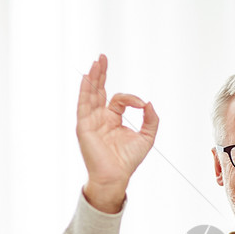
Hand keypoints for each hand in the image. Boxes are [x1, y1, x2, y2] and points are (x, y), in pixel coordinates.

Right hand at [76, 54, 159, 212]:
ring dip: (92, 78)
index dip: (131, 98)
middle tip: (102, 57)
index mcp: (112, 120)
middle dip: (101, 74)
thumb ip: (151, 120)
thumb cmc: (128, 160)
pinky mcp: (84, 127)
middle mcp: (100, 118)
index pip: (119, 100)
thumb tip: (148, 103)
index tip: (142, 104)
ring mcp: (90, 121)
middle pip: (98, 91)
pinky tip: (88, 78)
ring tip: (96, 62)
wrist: (116, 176)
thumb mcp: (147, 137)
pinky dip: (85, 91)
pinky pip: (83, 105)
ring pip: (90, 94)